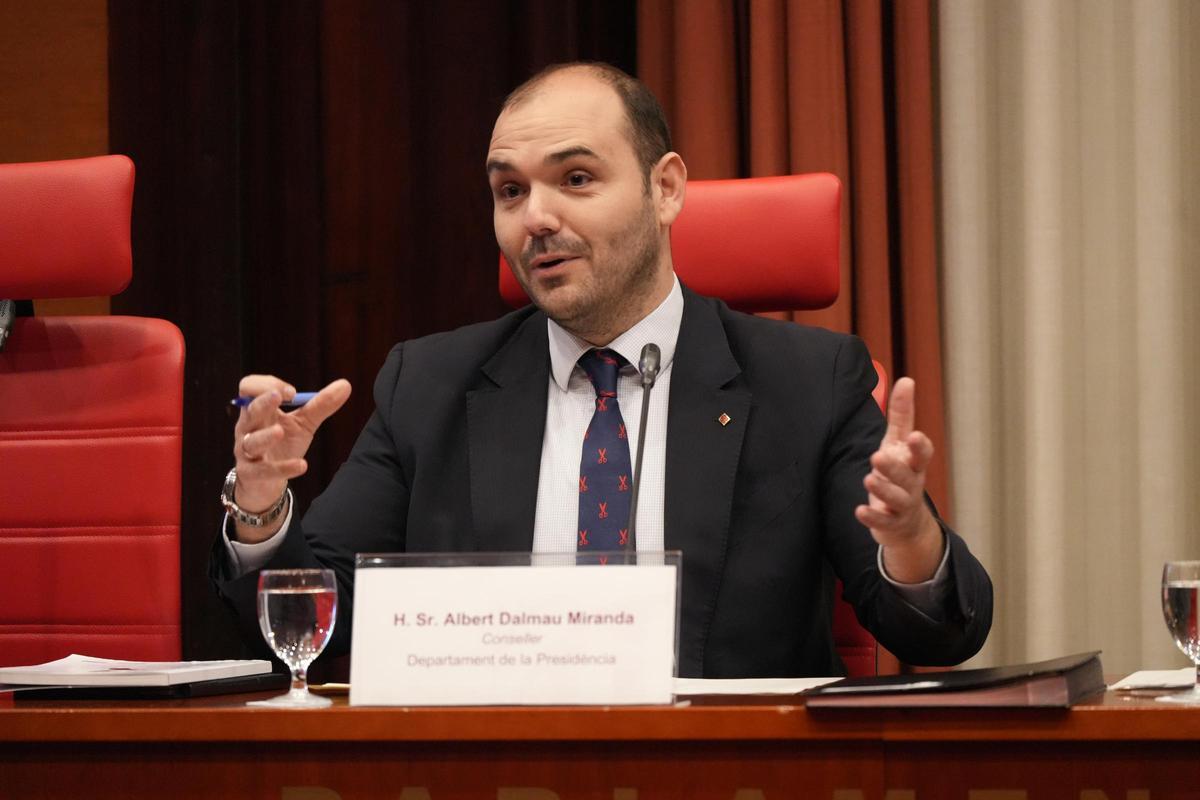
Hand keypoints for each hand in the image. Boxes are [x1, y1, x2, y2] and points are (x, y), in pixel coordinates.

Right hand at [231, 375, 351, 540]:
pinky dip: (282, 468)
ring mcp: (246, 451)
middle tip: (279, 396)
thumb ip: (321, 405)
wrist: (267, 482)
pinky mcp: (250, 474)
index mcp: (258, 411)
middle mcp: (248, 428)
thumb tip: (345, 384)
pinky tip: (302, 465)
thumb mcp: (303, 424)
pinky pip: (263, 470)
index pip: (249, 388)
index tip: (292, 391)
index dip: (267, 385)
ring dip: (264, 436)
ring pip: (250, 441)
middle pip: (249, 411)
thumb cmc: (283, 445)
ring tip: (279, 432)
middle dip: (262, 402)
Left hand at [854, 377, 942, 582]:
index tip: (913, 436)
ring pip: (897, 498)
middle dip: (894, 468)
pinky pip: (883, 522)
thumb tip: (906, 380)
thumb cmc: (901, 472)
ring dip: (884, 489)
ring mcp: (903, 506)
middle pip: (907, 476)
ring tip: (869, 479)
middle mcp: (912, 484)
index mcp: (914, 463)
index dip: (919, 447)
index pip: (922, 454)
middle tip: (877, 457)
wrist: (906, 522)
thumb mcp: (898, 443)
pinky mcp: (891, 523)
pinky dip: (873, 517)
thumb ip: (902, 414)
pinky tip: (859, 511)